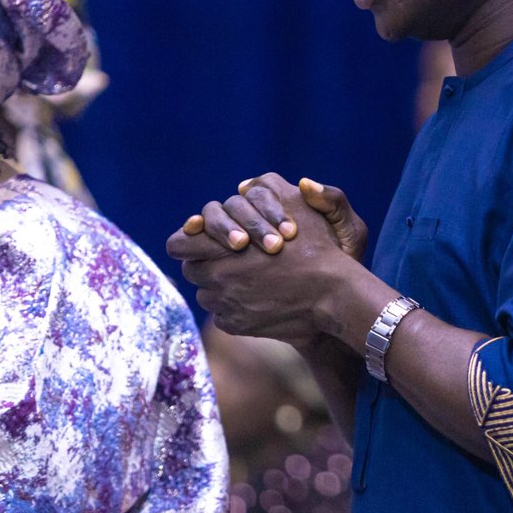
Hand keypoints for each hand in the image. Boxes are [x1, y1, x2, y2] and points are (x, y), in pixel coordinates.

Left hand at [166, 176, 373, 341]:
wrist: (334, 295)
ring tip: (248, 278)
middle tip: (232, 257)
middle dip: (208, 262)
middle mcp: (216, 279)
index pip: (179, 244)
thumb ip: (260, 196)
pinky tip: (259, 298)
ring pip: (206, 294)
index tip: (204, 238)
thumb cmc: (315, 249)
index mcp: (221, 248)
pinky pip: (223, 315)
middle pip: (192, 269)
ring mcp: (225, 306)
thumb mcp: (292, 209)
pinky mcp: (236, 325)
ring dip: (220, 285)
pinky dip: (235, 307)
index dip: (190, 239)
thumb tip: (242, 186)